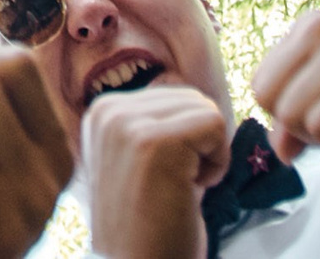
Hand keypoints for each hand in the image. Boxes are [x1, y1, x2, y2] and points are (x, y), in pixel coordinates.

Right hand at [78, 85, 231, 258]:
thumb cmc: (147, 225)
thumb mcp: (138, 160)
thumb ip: (154, 124)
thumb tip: (195, 97)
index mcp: (101, 112)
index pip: (173, 95)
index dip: (185, 140)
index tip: (161, 177)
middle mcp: (107, 111)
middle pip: (191, 98)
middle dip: (198, 143)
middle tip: (173, 184)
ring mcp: (127, 125)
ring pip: (205, 109)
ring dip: (207, 154)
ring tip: (178, 187)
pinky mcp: (155, 142)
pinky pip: (215, 125)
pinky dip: (217, 163)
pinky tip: (189, 191)